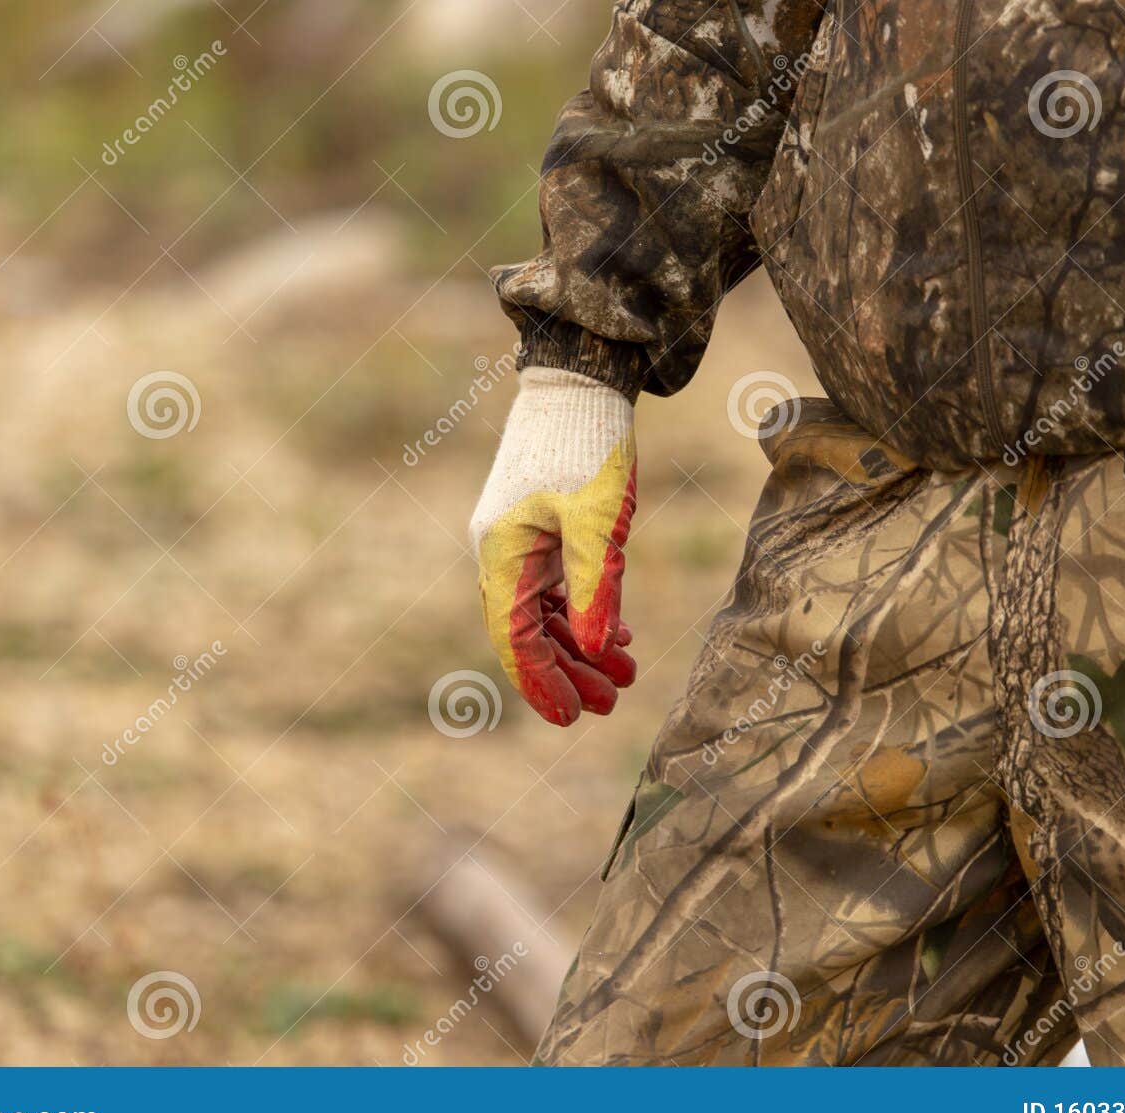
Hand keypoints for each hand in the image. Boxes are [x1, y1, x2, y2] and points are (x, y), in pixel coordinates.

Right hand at [469, 368, 637, 724]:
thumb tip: (592, 649)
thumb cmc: (586, 444)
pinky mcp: (540, 528)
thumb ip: (595, 587)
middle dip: (568, 672)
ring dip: (579, 645)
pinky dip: (582, 613)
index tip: (573, 718)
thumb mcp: (599, 521)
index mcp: (502, 553)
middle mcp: (501, 553)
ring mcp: (519, 541)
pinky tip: (616, 635)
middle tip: (609, 705)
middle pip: (528, 632)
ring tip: (624, 676)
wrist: (581, 381)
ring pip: (544, 613)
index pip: (514, 637)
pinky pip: (554, 587)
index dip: (543, 682)